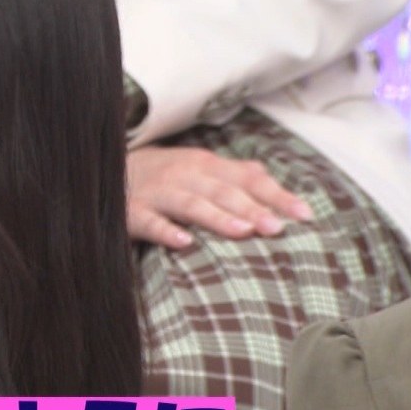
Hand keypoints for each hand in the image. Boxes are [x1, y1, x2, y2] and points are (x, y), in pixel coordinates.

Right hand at [127, 145, 313, 248]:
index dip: (276, 195)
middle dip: (251, 209)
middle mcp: (185, 175)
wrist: (106, 167)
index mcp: (207, 166)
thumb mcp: (201, 170)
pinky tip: (185, 243)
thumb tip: (281, 191)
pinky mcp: (132, 212)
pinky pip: (151, 222)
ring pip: (191, 204)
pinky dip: (167, 231)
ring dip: (217, 217)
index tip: (304, 215)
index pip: (248, 178)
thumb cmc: (166, 176)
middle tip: (277, 229)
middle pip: (223, 191)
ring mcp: (158, 193)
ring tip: (242, 232)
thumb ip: (238, 178)